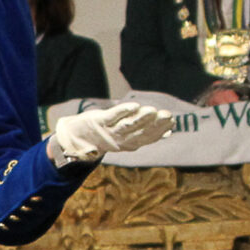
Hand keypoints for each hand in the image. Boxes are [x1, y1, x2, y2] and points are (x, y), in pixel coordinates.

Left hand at [50, 103, 172, 164]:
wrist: (78, 138)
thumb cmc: (107, 133)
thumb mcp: (127, 135)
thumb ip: (146, 133)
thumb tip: (169, 132)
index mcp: (130, 143)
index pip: (148, 137)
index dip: (160, 130)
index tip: (172, 121)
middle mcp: (120, 140)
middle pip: (140, 132)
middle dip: (154, 124)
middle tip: (167, 115)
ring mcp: (109, 131)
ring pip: (127, 126)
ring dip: (140, 119)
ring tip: (153, 111)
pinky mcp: (99, 121)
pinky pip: (112, 117)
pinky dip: (123, 112)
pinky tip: (134, 106)